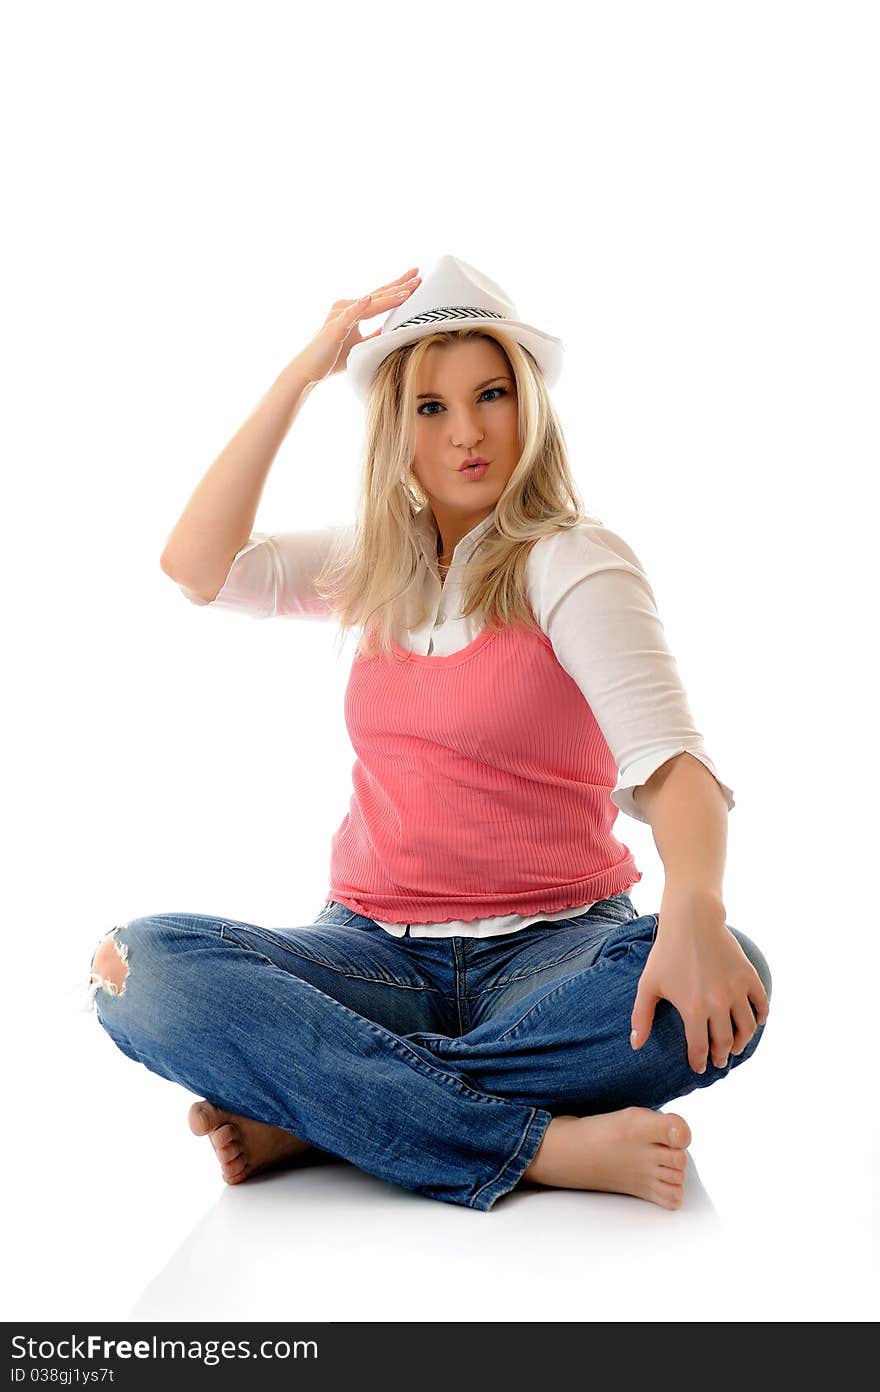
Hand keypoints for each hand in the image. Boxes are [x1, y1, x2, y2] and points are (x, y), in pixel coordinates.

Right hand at [295, 267, 421, 384]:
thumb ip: (375, 334)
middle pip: (378, 295)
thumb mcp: (362, 344)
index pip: (380, 296)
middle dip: (399, 286)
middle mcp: (346, 307)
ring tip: (407, 291)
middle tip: (418, 275)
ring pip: (369, 304)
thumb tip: (394, 329)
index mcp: (353, 310)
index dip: (398, 286)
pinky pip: (350, 316)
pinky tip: (370, 298)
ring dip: (389, 297)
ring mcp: (339, 315)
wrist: (309, 370)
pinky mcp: (334, 327)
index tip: (416, 277)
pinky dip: (360, 307)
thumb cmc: (332, 358)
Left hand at [629, 888, 769, 1072]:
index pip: (700, 1048)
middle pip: (725, 1042)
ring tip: (735, 1047)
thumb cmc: (666, 952)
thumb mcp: (648, 984)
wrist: (691, 920)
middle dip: (721, 1057)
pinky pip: (761, 1003)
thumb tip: (635, 1045)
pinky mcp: (748, 976)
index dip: (700, 1061)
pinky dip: (760, 1016)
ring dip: (742, 1043)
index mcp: (692, 1009)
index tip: (700, 1067)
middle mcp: (717, 1003)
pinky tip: (754, 1022)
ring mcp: (735, 989)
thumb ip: (641, 1017)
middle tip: (719, 1061)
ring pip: (746, 1028)